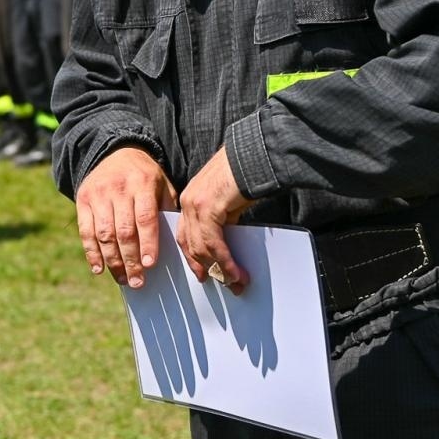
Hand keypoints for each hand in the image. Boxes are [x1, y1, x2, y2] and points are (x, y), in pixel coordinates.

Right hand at [74, 147, 177, 288]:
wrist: (116, 152)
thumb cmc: (145, 177)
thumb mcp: (162, 185)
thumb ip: (165, 211)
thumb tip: (173, 245)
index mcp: (143, 183)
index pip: (145, 218)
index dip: (147, 244)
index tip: (150, 265)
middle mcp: (118, 188)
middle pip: (124, 230)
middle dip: (130, 260)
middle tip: (138, 282)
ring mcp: (98, 194)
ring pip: (104, 234)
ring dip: (113, 261)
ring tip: (122, 279)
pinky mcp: (83, 199)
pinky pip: (86, 231)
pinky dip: (92, 253)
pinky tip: (99, 269)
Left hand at [175, 147, 253, 294]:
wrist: (253, 155)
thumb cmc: (244, 174)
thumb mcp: (227, 202)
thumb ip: (221, 221)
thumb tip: (226, 245)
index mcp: (189, 200)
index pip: (185, 236)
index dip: (193, 259)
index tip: (202, 275)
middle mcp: (187, 202)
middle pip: (191, 245)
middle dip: (208, 268)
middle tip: (225, 283)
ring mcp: (195, 204)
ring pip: (202, 247)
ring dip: (220, 269)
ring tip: (236, 281)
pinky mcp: (208, 207)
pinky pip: (214, 242)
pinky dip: (225, 260)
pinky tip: (235, 271)